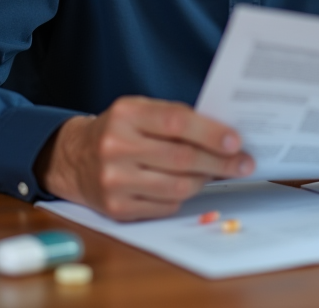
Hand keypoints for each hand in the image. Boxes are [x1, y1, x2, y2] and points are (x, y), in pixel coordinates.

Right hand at [36, 96, 253, 220]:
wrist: (74, 158)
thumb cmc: (118, 131)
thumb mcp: (139, 111)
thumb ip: (175, 118)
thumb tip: (224, 136)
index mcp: (125, 115)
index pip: (176, 122)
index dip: (210, 132)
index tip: (236, 140)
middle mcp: (116, 147)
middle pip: (182, 158)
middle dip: (220, 161)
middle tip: (244, 163)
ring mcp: (114, 181)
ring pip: (178, 185)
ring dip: (205, 180)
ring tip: (216, 173)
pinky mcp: (117, 208)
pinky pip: (166, 205)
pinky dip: (183, 196)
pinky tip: (189, 185)